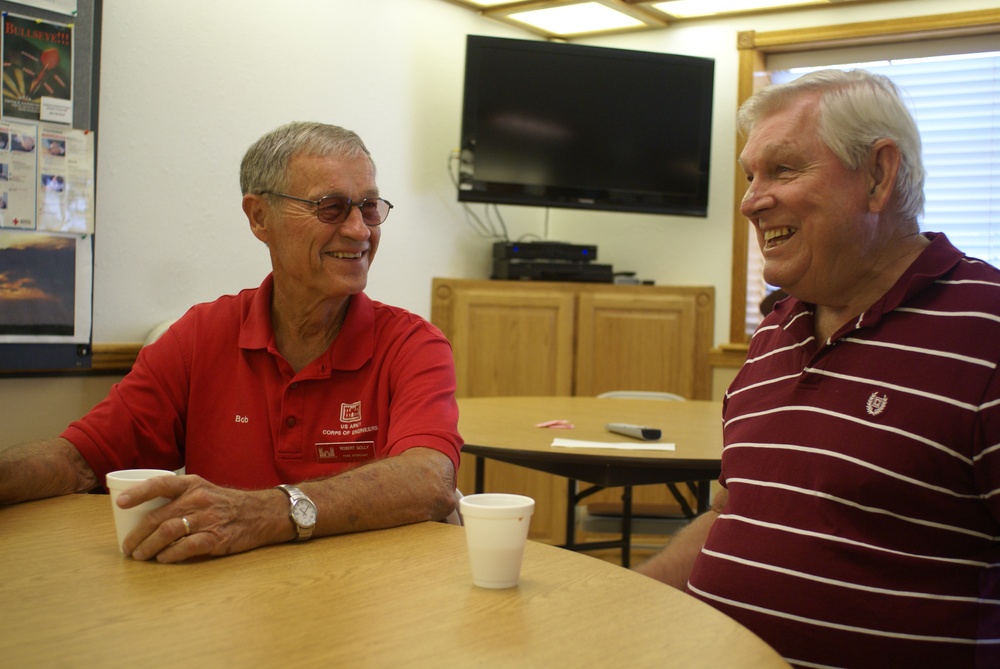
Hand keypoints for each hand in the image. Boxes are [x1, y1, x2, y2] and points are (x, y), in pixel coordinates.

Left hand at [117, 474, 284, 562]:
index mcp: (193, 484)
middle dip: (137, 535)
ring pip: (168, 532)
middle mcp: (198, 499)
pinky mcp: (216, 538)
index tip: (119, 503)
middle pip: (159, 517)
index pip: (160, 485)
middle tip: (128, 547)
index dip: (138, 493)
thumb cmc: (227, 504)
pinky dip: (170, 555)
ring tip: (140, 555)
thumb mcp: (204, 490)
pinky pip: (186, 547)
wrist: (261, 514)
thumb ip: (180, 498)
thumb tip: (146, 514)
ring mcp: (208, 519)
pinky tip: (163, 559)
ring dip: (149, 546)